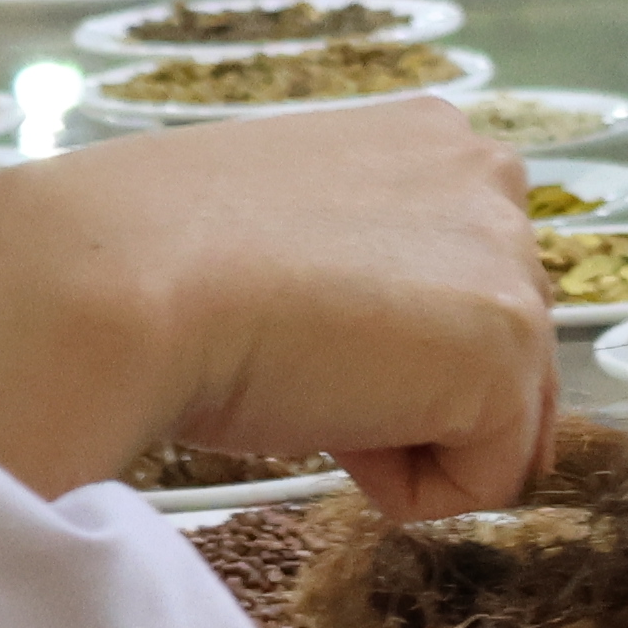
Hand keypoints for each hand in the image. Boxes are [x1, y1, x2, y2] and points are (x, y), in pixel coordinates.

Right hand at [0, 102, 556, 523]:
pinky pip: (487, 481)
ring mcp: (511, 263)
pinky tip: (329, 425)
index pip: (465, 281)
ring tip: (306, 382)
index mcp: (433, 138)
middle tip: (294, 357)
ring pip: (494, 419)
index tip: (294, 320)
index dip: (382, 338)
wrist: (117, 282)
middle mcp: (493, 179)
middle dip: (405, 388)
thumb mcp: (291, 239)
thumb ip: (371, 270)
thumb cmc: (162, 259)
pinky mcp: (505, 352)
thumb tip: (397, 355)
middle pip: (498, 352)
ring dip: (401, 434)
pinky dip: (406, 488)